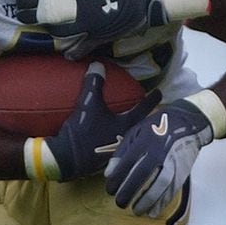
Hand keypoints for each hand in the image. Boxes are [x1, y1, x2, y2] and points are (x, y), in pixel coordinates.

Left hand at [16, 0, 167, 59]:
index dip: (33, 2)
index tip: (19, 2)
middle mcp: (85, 12)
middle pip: (53, 18)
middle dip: (36, 18)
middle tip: (22, 16)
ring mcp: (94, 27)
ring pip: (65, 34)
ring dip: (51, 33)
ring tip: (39, 31)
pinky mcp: (104, 38)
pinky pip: (85, 47)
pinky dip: (74, 52)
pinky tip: (66, 54)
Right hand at [40, 62, 160, 181]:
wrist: (66, 160)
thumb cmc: (83, 132)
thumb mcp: (88, 104)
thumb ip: (94, 84)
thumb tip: (98, 64)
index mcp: (126, 125)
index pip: (143, 108)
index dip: (151, 99)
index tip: (159, 92)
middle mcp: (125, 139)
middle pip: (140, 124)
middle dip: (144, 115)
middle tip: (146, 106)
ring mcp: (116, 151)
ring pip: (129, 136)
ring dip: (132, 127)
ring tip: (130, 119)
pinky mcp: (104, 158)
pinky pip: (117, 143)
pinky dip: (117, 136)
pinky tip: (111, 134)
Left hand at [104, 99, 212, 216]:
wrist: (186, 123)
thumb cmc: (155, 128)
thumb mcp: (135, 133)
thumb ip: (121, 153)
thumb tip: (109, 174)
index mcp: (144, 140)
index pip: (127, 162)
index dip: (117, 178)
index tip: (110, 190)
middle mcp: (158, 150)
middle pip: (142, 174)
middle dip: (129, 191)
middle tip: (120, 203)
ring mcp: (172, 160)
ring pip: (159, 184)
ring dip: (146, 200)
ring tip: (136, 210)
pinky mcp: (182, 170)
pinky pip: (172, 189)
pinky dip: (162, 202)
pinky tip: (152, 211)